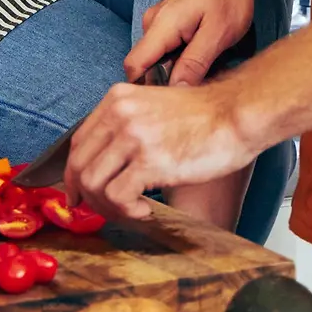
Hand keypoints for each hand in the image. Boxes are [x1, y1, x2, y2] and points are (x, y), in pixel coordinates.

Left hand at [64, 80, 260, 219]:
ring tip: (132, 209)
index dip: (75, 175)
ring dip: (108, 207)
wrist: (236, 114)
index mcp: (117, 99)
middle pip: (80, 166)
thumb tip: (102, 164)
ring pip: (93, 185)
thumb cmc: (204, 116)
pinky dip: (127, 212)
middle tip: (107, 210)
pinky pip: (118, 197)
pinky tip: (145, 210)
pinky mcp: (150, 161)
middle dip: (88, 197)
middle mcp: (120, 114)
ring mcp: (134, 137)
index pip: (78, 143)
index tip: (80, 195)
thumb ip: (125, 126)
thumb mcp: (154, 107)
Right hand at [124, 0, 265, 85]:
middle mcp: (152, 22)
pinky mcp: (167, 24)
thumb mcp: (217, 34)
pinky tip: (202, 61)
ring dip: (176, 72)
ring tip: (205, 72)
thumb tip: (174, 93)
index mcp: (161, 24)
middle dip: (166, 83)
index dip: (145, 90)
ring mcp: (158, 22)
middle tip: (197, 91)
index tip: (169, 105)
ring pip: (157, 60)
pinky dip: (181, 61)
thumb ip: (194, 64)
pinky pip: (165, 51)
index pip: (133, 66)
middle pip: (145, 67)